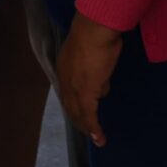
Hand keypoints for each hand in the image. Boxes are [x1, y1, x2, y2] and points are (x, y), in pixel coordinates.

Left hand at [55, 14, 122, 144]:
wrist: (94, 29)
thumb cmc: (96, 35)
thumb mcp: (93, 53)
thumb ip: (94, 68)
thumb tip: (102, 83)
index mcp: (64, 68)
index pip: (68, 92)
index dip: (75, 105)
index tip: (81, 114)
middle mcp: (65, 79)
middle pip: (70, 105)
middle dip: (79, 120)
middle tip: (88, 132)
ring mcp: (74, 86)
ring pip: (78, 112)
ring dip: (87, 127)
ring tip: (95, 138)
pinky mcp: (86, 92)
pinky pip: (89, 115)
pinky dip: (94, 128)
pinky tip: (99, 138)